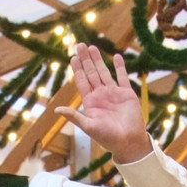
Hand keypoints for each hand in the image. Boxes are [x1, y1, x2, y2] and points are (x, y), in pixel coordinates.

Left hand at [55, 43, 151, 164]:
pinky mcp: (126, 94)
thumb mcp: (88, 127)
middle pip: (91, 73)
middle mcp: (101, 95)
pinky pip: (122, 77)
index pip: (82, 81)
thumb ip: (74, 116)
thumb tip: (56, 110)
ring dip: (98, 60)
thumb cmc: (108, 138)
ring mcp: (114, 93)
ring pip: (104, 72)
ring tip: (92, 47)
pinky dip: (120, 67)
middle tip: (80, 45)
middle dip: (85, 59)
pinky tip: (116, 56)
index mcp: (90, 102)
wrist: (129, 142)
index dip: (77, 69)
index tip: (73, 57)